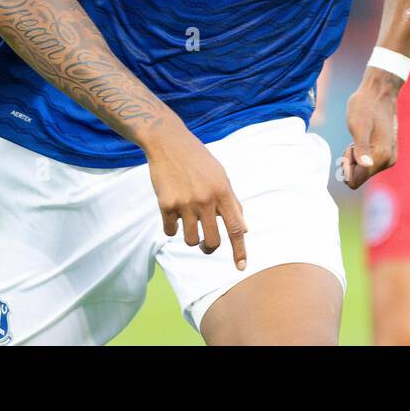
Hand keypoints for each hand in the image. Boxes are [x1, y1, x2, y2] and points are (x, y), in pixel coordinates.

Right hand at [144, 124, 247, 269]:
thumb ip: (232, 203)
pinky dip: (172, 226)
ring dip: (190, 237)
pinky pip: (170, 230)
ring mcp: (185, 203)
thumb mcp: (221, 177)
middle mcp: (206, 199)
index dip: (239, 250)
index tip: (241, 267)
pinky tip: (173, 212)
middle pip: (212, 241)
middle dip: (209, 247)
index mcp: (223, 192)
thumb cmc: (199, 160)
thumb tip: (243, 229)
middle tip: (205, 243)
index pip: (235, 228)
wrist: (169, 143)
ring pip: (190, 240)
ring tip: (188, 223)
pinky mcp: (166, 204)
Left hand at [336, 69, 398, 188]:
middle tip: (352, 142)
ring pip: (363, 169)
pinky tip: (362, 138)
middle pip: (359, 177)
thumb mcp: (358, 126)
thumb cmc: (365, 106)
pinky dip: (360, 153)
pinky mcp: (387, 151)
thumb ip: (361, 148)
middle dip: (350, 162)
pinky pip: (368, 162)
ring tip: (358, 137)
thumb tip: (365, 165)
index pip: (355, 181)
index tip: (349, 148)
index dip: (346, 168)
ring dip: (355, 156)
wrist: (379, 92)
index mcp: (382, 157)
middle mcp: (388, 161)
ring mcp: (389, 157)